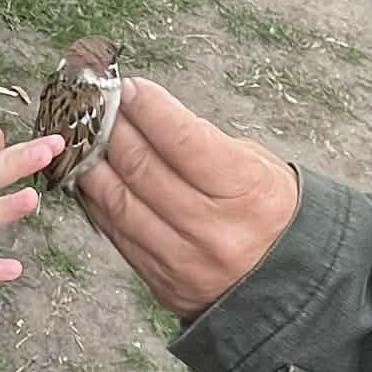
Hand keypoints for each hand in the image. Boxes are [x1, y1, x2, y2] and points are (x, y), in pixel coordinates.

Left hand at [77, 78, 299, 318]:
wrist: (288, 283)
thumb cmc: (270, 210)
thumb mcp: (257, 165)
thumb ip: (203, 142)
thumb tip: (145, 115)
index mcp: (246, 192)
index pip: (182, 141)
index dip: (149, 109)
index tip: (129, 88)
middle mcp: (213, 229)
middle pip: (142, 168)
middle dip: (112, 129)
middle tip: (98, 105)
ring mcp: (183, 259)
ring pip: (118, 201)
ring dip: (93, 163)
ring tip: (83, 137)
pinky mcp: (160, 281)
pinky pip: (115, 233)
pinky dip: (96, 200)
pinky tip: (89, 176)